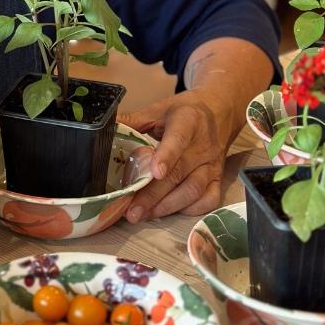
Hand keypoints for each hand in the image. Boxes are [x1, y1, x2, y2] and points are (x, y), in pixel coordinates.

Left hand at [117, 89, 235, 221]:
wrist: (220, 111)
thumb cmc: (184, 111)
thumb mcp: (159, 109)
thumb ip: (133, 121)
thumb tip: (104, 128)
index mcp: (187, 121)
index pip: (178, 139)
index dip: (166, 156)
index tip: (154, 173)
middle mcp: (202, 145)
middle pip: (178, 173)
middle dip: (154, 195)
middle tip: (132, 210)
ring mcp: (211, 164)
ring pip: (193, 190)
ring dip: (167, 206)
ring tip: (143, 215)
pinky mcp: (218, 178)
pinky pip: (208, 200)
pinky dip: (189, 210)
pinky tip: (168, 212)